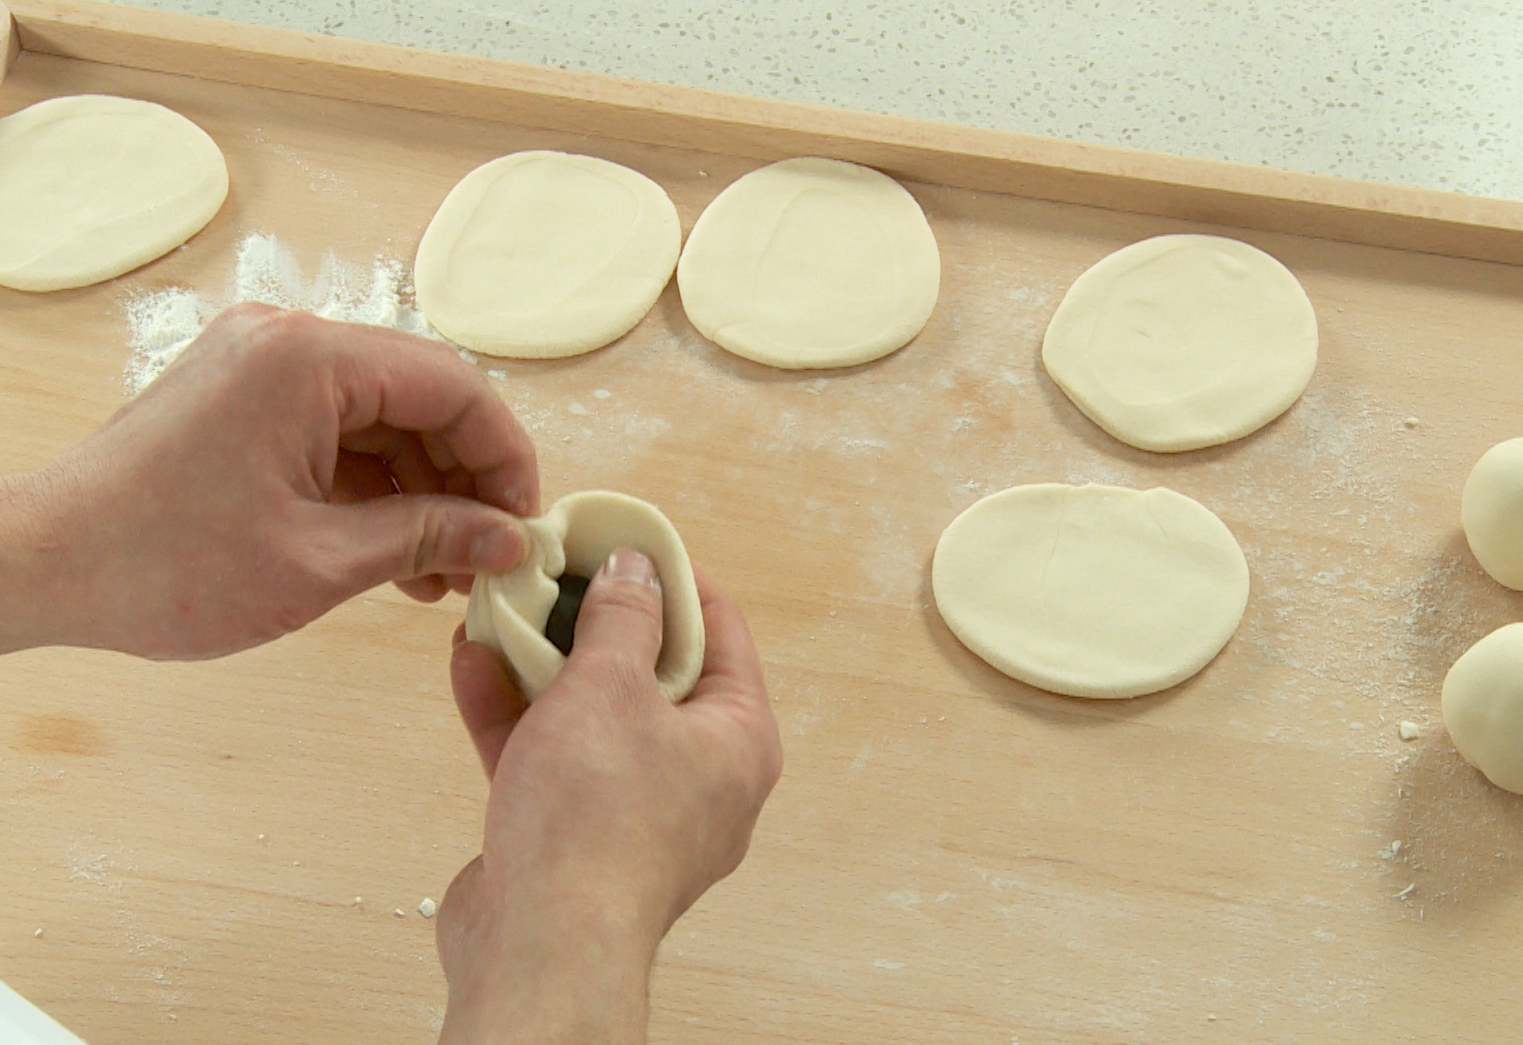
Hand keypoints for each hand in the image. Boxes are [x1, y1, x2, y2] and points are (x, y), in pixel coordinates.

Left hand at [0, 304, 537, 657]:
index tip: (522, 523)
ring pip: (381, 418)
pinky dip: (372, 487)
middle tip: (486, 555)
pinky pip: (335, 431)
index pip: (455, 386)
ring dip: (420, 490)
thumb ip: (429, 539)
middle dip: (464, 479)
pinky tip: (392, 552)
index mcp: (309, 360)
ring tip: (440, 572)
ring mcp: (259, 365)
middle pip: (421, 397)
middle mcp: (287, 342)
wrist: (41, 566)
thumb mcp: (321, 561)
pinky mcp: (241, 397)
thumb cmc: (162, 564)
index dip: (504, 456)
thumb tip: (509, 542)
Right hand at [436, 554, 781, 1044]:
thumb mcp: (609, 687)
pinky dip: (517, 715)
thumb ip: (622, 620)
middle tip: (558, 571)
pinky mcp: (577, 837)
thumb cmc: (595, 820)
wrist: (538, 945)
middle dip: (595, 621)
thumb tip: (635, 571)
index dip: (675, 580)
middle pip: (653, 674)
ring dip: (544, 664)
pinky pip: (553, 759)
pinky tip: (473, 664)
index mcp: (738, 740)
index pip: (720, 633)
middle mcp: (699, 777)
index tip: (631, 541)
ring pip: (594, 716)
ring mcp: (637, 811)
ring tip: (503, 609)